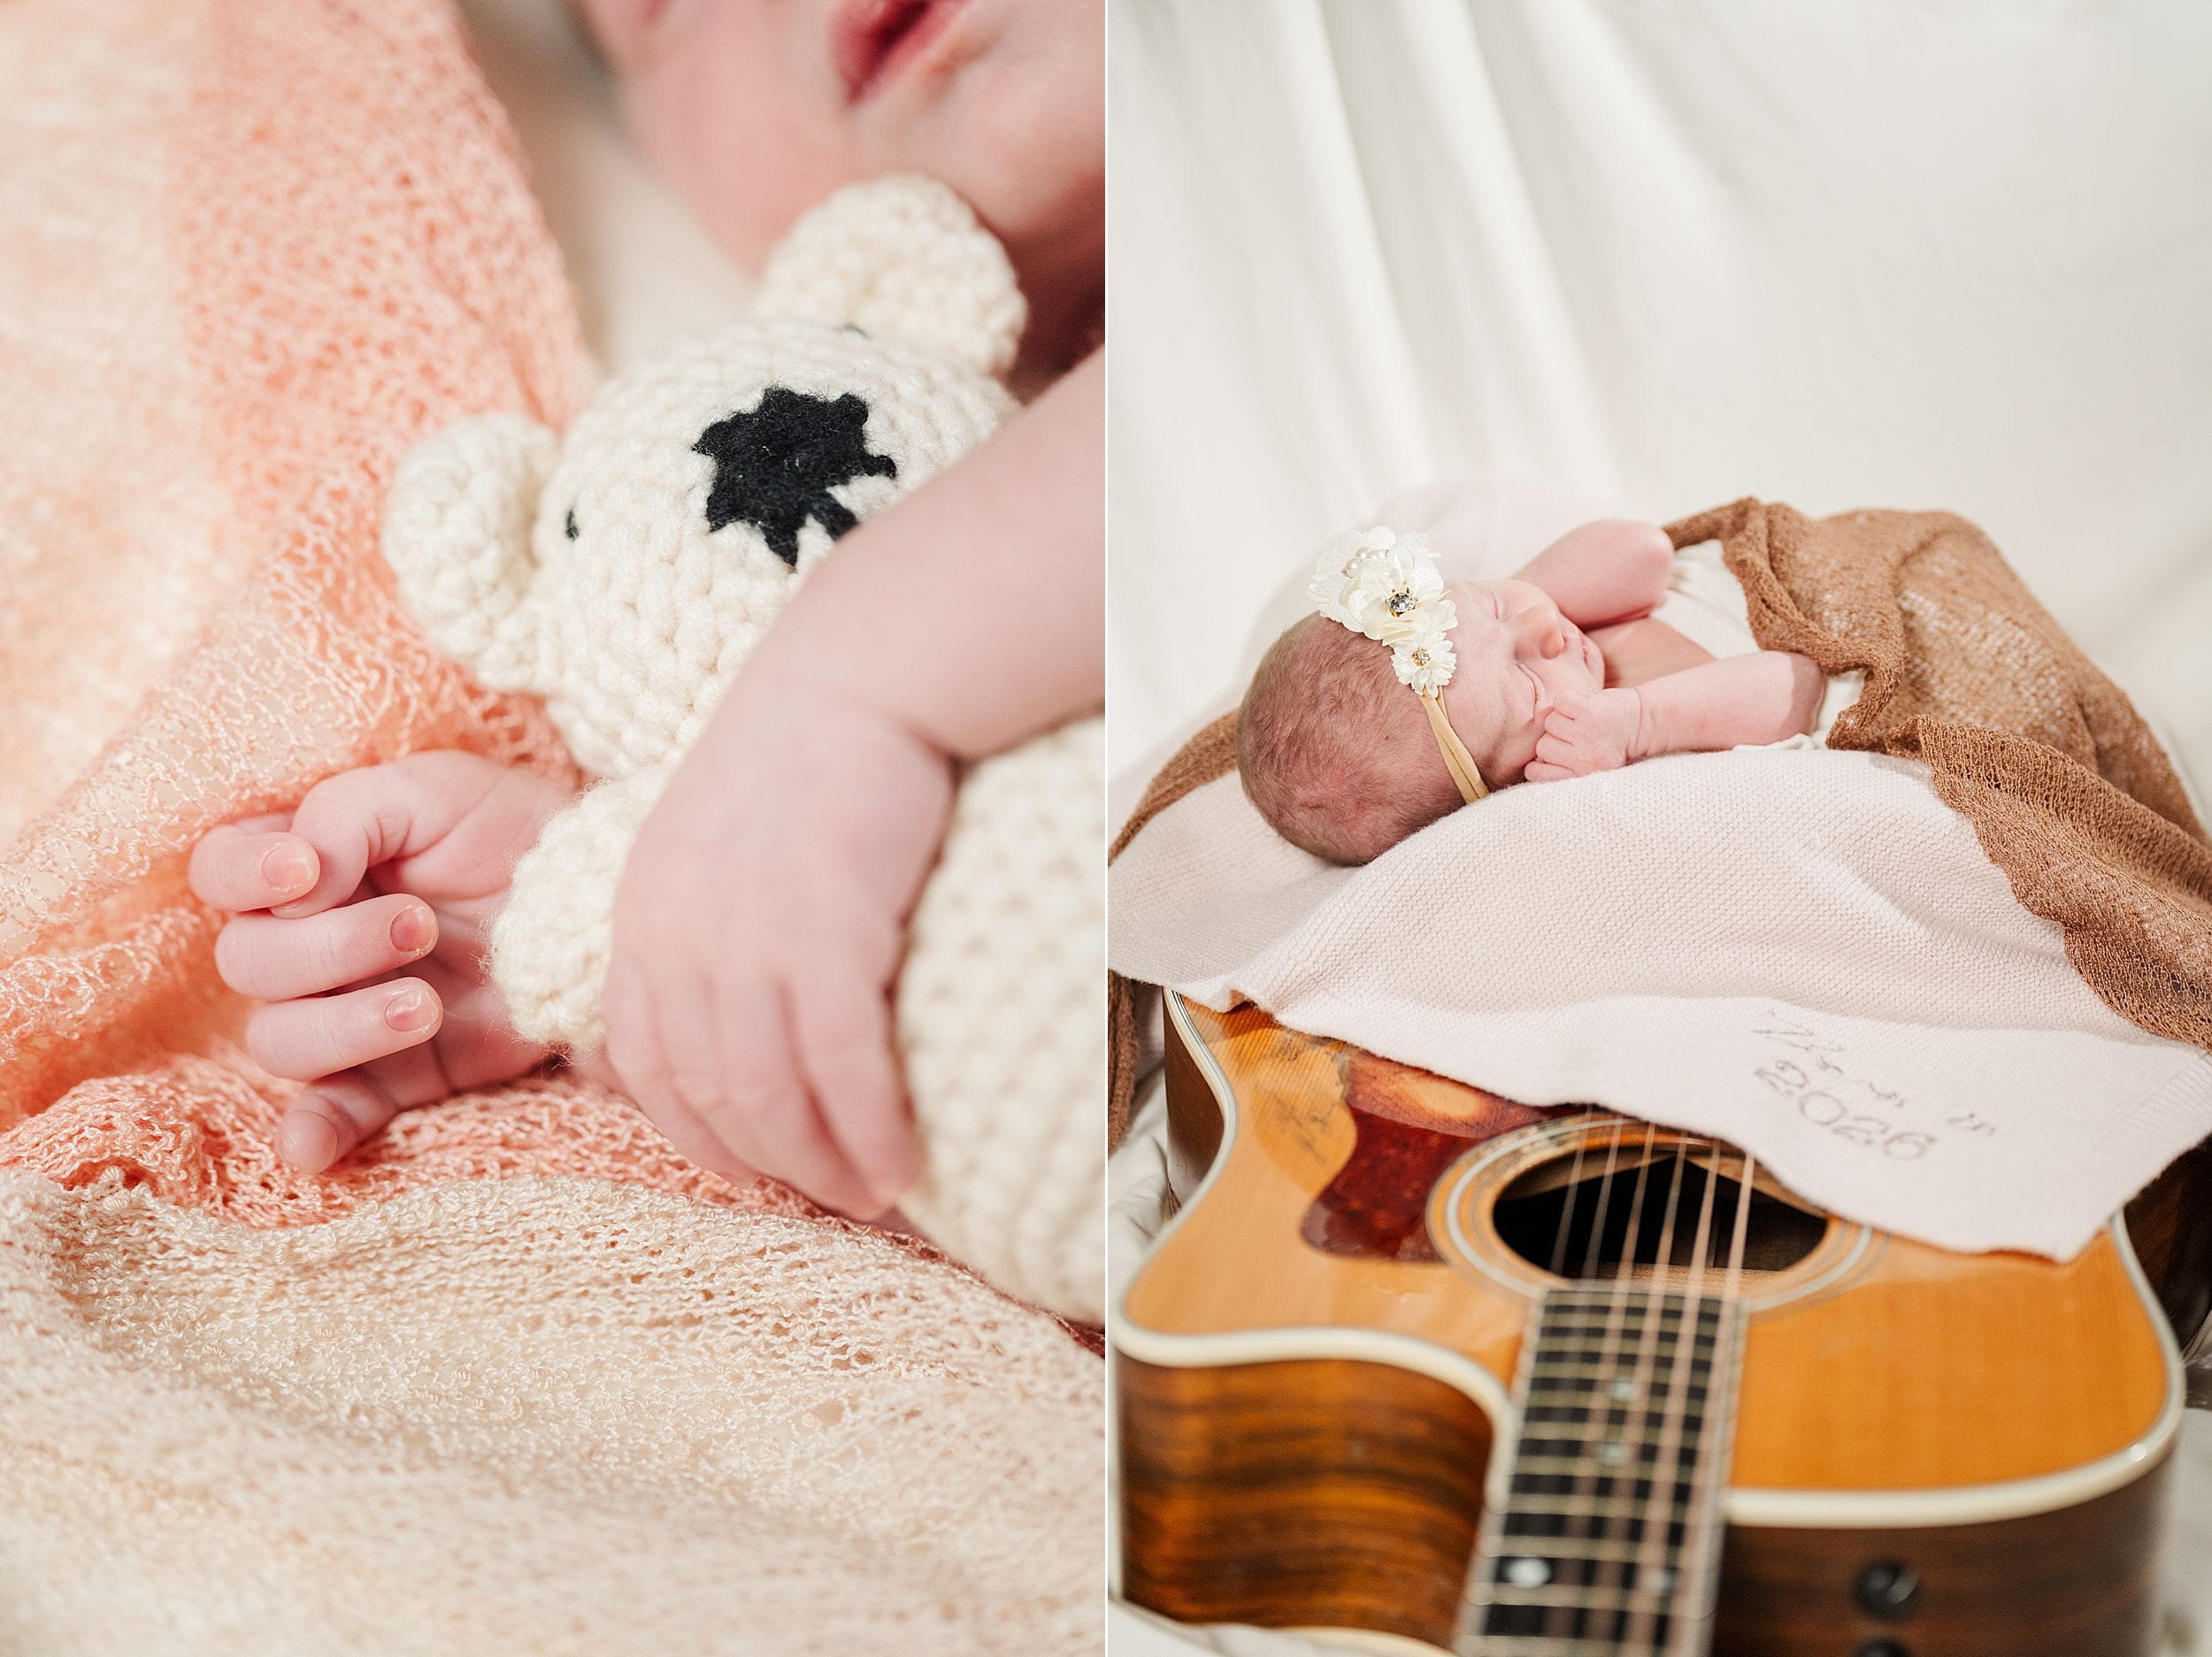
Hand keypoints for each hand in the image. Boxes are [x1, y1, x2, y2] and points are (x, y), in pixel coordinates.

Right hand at [188, 752, 576, 1169]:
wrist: (598, 902)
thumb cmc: (512, 833)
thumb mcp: (437, 790)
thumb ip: (347, 813)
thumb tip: (294, 878)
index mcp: (307, 865)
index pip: (221, 871)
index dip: (244, 875)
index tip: (307, 873)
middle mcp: (310, 942)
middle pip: (246, 961)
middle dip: (329, 947)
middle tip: (420, 926)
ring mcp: (346, 1011)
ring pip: (280, 1038)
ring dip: (342, 1025)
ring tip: (426, 1005)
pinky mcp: (395, 1074)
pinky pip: (330, 1115)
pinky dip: (313, 1134)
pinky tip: (311, 1150)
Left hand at [603, 671, 947, 1218]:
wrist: (862, 675)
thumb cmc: (807, 747)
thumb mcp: (716, 833)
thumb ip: (710, 916)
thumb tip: (751, 995)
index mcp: (640, 913)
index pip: (642, 1062)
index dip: (697, 1132)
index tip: (754, 1168)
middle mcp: (678, 939)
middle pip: (710, 1094)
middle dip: (771, 1164)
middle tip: (832, 1199)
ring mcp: (748, 943)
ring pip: (772, 1095)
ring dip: (824, 1163)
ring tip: (874, 1196)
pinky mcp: (826, 937)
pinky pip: (842, 1068)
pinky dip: (869, 1129)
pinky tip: (903, 1164)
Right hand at [1527, 686, 1643, 780]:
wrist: (1646, 721)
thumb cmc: (1611, 743)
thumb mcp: (1588, 764)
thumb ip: (1561, 766)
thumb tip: (1531, 758)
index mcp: (1580, 776)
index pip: (1535, 773)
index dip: (1541, 761)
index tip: (1557, 753)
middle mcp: (1583, 760)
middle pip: (1542, 746)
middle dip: (1555, 736)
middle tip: (1578, 734)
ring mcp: (1586, 735)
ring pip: (1549, 722)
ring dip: (1563, 716)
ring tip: (1584, 720)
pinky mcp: (1589, 712)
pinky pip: (1560, 702)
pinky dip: (1570, 699)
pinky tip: (1585, 705)